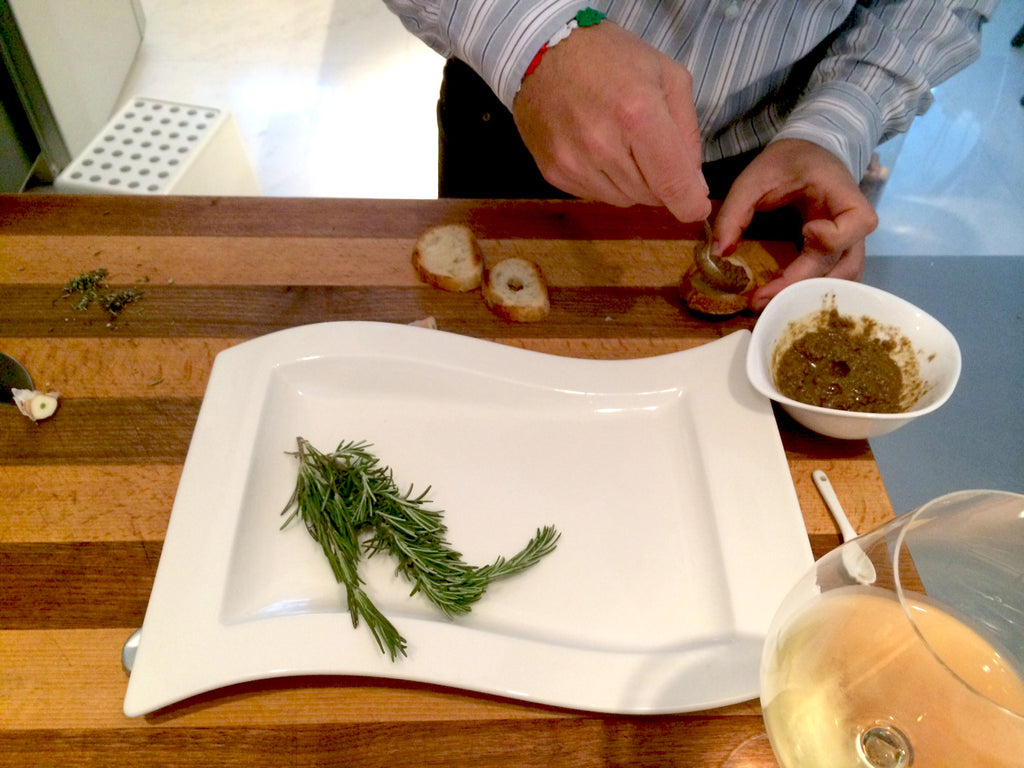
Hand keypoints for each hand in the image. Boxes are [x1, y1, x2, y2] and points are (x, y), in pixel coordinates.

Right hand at [512, 22, 710, 221]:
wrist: (543, 51)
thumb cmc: (611, 57)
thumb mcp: (667, 76)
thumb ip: (688, 132)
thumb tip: (694, 185)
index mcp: (638, 114)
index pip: (673, 185)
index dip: (691, 205)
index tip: (696, 207)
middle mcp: (603, 145)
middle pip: (650, 196)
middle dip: (661, 182)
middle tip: (653, 150)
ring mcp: (574, 162)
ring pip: (623, 200)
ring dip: (633, 183)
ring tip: (623, 146)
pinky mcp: (554, 172)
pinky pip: (595, 195)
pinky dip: (605, 181)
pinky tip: (598, 150)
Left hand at [713, 139, 877, 310]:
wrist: (808, 153)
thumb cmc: (786, 163)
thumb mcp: (754, 178)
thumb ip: (734, 212)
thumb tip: (718, 253)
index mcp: (842, 194)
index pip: (858, 222)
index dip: (834, 236)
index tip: (806, 231)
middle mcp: (854, 223)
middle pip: (846, 264)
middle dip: (803, 285)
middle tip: (761, 299)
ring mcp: (851, 241)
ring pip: (846, 280)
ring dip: (810, 297)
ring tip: (771, 305)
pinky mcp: (840, 253)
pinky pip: (837, 281)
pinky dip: (814, 295)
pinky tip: (784, 301)